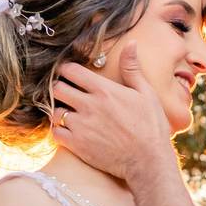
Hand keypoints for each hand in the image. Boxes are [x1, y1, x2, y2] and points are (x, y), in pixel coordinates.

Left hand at [52, 42, 174, 182]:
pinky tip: (68, 131)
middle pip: (57, 88)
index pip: (71, 71)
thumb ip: (132, 69)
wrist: (149, 162)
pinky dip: (58, 130)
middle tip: (66, 93)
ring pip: (54, 111)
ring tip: (67, 113)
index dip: (66, 70)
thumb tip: (131, 44)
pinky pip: (55, 133)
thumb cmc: (152, 127)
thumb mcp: (147, 94)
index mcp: (105, 90)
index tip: (69, 74)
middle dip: (60, 88)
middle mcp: (89, 105)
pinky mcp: (77, 145)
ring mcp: (81, 126)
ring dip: (58, 110)